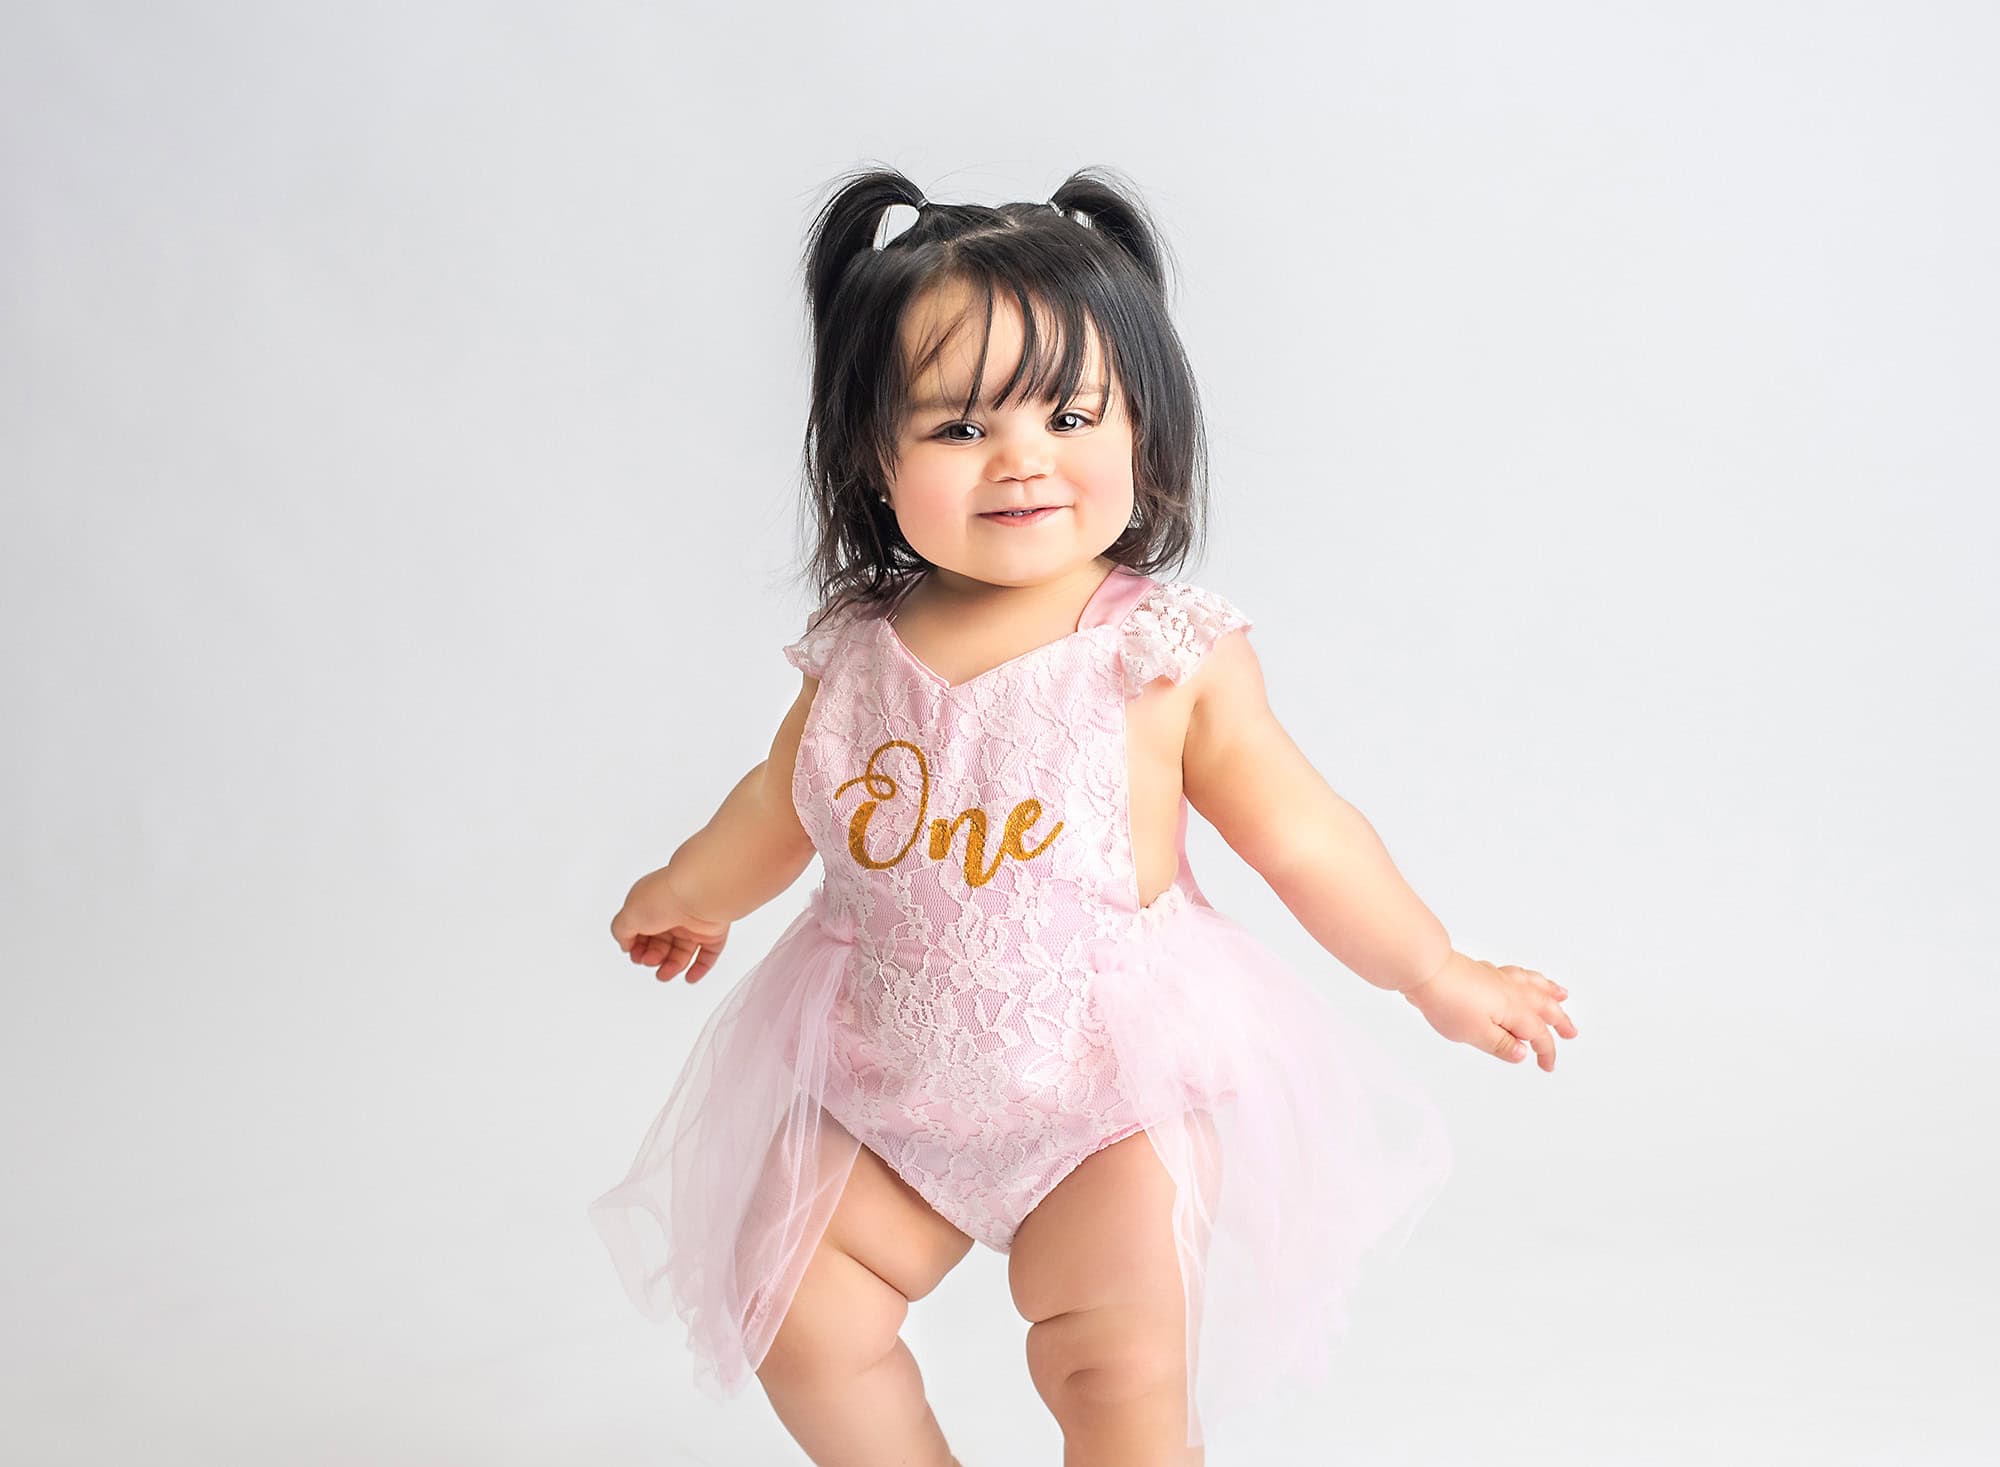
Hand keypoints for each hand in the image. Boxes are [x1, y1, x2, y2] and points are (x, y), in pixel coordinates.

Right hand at [610, 866, 730, 984]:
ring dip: (672, 967)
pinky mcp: (713, 933)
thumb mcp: (628, 915)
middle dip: (653, 957)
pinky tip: (690, 978)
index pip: (642, 931)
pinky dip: (699, 969)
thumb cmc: (665, 898)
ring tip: (664, 974)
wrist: (699, 894)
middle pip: (662, 944)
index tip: (635, 955)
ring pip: (682, 953)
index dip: (637, 946)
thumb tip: (626, 944)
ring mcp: (694, 924)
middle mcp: (672, 913)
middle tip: (651, 961)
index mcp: (651, 905)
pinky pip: (708, 955)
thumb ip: (621, 931)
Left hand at [1401, 951, 1576, 1070]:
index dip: (1546, 1052)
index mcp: (1515, 1011)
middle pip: (1545, 1006)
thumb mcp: (1477, 1034)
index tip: (1547, 1066)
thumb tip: (1523, 1053)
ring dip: (1550, 992)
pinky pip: (1517, 973)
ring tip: (1562, 995)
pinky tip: (1524, 978)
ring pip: (1534, 984)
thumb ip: (1502, 1045)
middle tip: (1571, 1032)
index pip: (1538, 1035)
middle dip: (1560, 1021)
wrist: (1427, 970)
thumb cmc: (1449, 1002)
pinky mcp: (1485, 971)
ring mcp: (1499, 979)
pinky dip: (1529, 977)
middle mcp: (1513, 992)